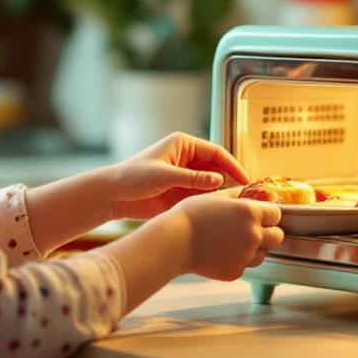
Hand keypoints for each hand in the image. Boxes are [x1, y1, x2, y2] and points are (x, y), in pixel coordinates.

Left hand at [108, 132, 249, 219]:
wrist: (113, 196)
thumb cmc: (131, 177)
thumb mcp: (163, 175)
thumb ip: (192, 178)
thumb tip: (218, 180)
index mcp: (183, 145)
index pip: (216, 152)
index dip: (232, 165)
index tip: (244, 178)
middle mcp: (186, 159)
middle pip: (217, 168)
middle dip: (229, 180)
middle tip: (243, 195)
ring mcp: (185, 176)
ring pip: (211, 185)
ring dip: (219, 194)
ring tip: (231, 206)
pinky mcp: (181, 193)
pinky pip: (201, 197)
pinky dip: (209, 203)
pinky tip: (215, 212)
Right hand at [167, 188, 284, 280]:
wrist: (173, 242)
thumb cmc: (190, 216)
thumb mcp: (216, 196)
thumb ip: (238, 195)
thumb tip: (249, 192)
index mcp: (251, 213)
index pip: (276, 214)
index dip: (268, 214)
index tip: (260, 215)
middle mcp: (253, 235)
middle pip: (277, 236)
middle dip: (268, 232)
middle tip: (252, 230)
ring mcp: (245, 256)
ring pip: (263, 253)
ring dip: (255, 248)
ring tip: (232, 241)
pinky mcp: (235, 272)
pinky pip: (245, 265)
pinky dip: (238, 260)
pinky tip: (221, 252)